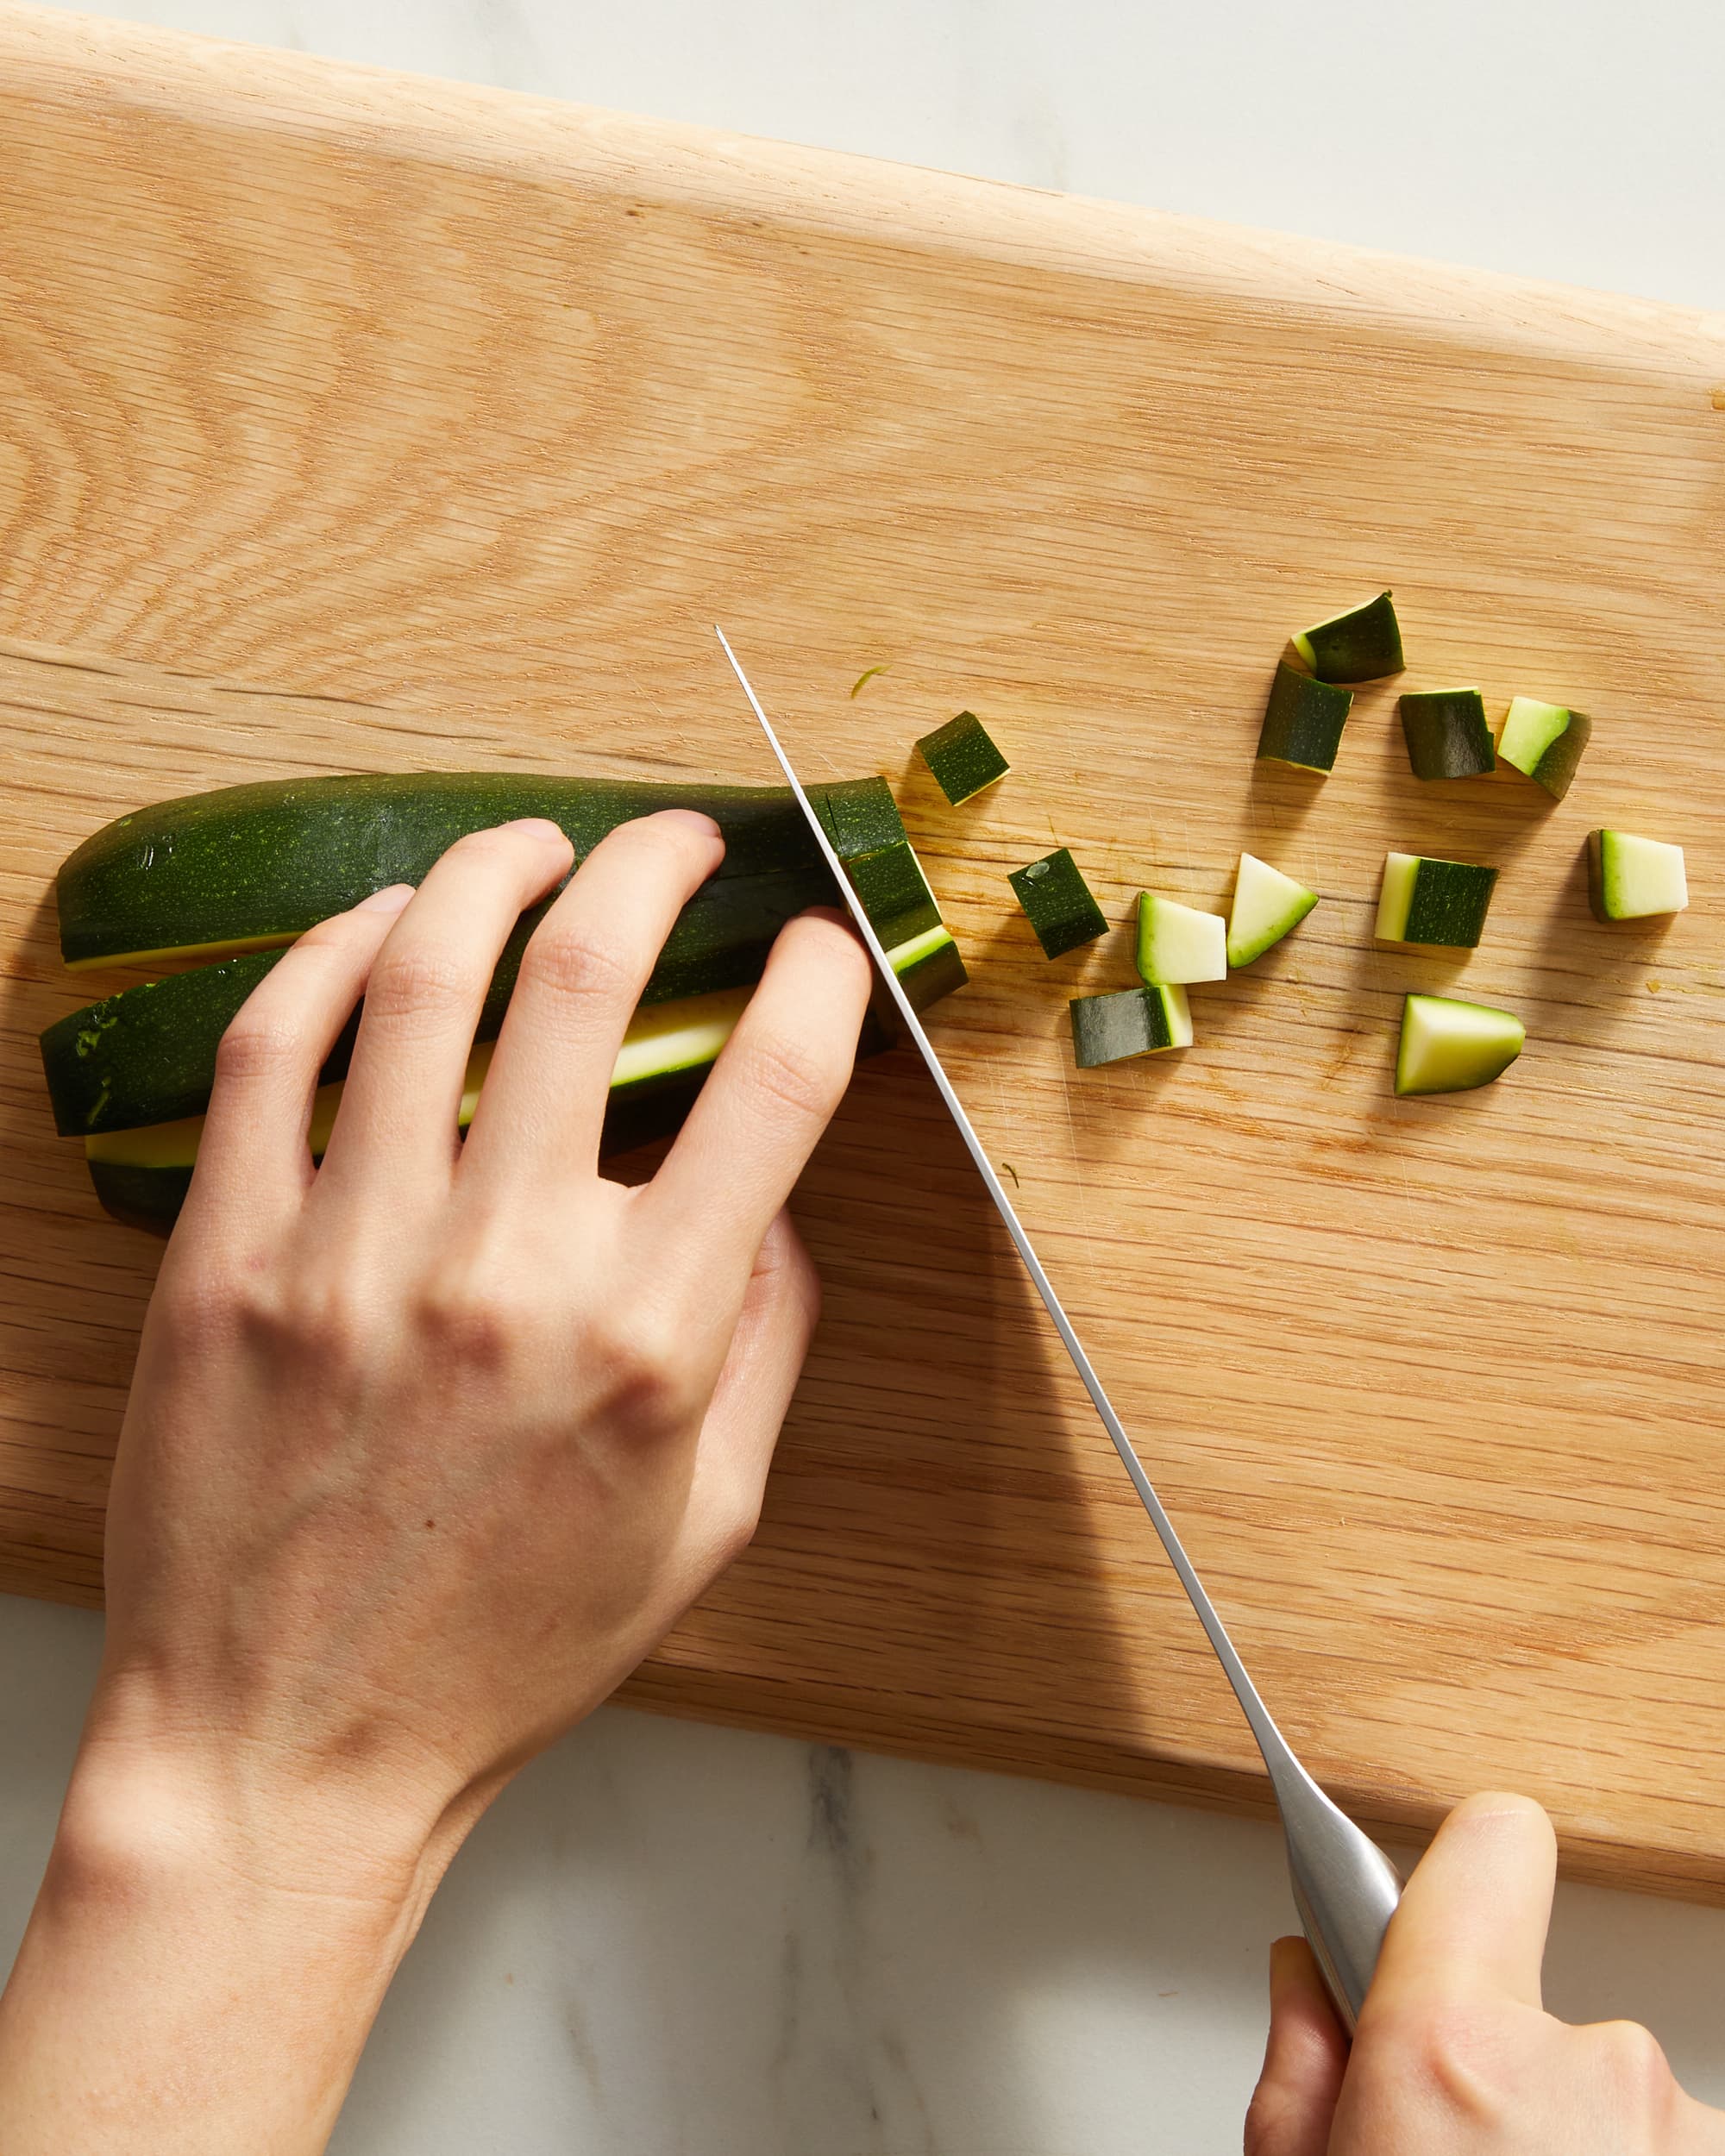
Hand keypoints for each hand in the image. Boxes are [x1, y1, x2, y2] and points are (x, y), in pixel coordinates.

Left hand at [0, 810, 872, 2150]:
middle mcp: (508, 1271)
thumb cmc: (508, 1647)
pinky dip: (329, 954)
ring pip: (425, 977)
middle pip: (591, 979)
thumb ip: (762, 1344)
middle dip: (651, 868)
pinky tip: (375, 926)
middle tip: (671, 841)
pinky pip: (271, 1049)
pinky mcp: (227, 1257)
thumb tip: (775, 1201)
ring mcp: (353, 1252)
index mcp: (651, 1336)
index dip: (819, 978)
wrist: (287, 1745)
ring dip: (491, 872)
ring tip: (528, 846)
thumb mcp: (707, 1522)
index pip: (774, 1086)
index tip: (819, 945)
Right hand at [1246, 1792, 1724, 2153]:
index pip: (1493, 1843)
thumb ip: (1305, 2068)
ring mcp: (1689, 2132)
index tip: (1448, 1902)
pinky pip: (1672, 2146)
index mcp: (1456, 2052)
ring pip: (1612, 2099)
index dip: (1462, 1872)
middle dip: (1502, 2079)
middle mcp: (1594, 2070)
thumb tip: (1313, 1990)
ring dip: (1575, 2144)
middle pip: (1536, 2008)